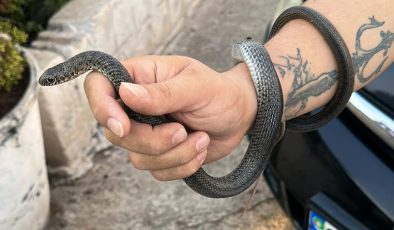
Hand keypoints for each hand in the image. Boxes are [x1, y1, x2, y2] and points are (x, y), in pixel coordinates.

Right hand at [84, 55, 256, 180]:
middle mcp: (135, 106)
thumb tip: (124, 92)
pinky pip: (157, 172)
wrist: (240, 116)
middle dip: (152, 141)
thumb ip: (162, 93)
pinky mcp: (158, 154)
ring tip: (201, 138)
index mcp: (139, 78)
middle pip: (115, 133)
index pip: (98, 86)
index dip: (101, 108)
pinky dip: (182, 166)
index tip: (123, 126)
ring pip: (137, 157)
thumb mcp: (196, 87)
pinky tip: (199, 149)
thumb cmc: (220, 93)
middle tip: (182, 131)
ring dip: (174, 154)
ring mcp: (145, 132)